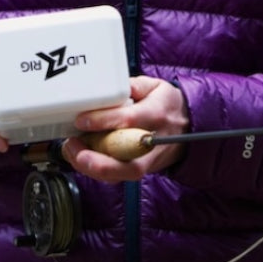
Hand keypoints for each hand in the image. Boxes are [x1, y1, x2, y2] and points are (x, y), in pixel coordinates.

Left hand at [60, 75, 188, 182]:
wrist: (189, 126)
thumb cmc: (167, 104)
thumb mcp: (155, 85)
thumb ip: (133, 85)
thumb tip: (113, 85)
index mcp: (156, 114)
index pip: (128, 120)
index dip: (102, 121)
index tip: (81, 120)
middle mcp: (153, 141)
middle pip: (125, 160)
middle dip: (95, 159)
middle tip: (73, 147)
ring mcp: (148, 159)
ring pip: (121, 174)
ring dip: (92, 167)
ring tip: (73, 152)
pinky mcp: (143, 169)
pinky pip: (119, 176)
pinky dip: (98, 171)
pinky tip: (83, 158)